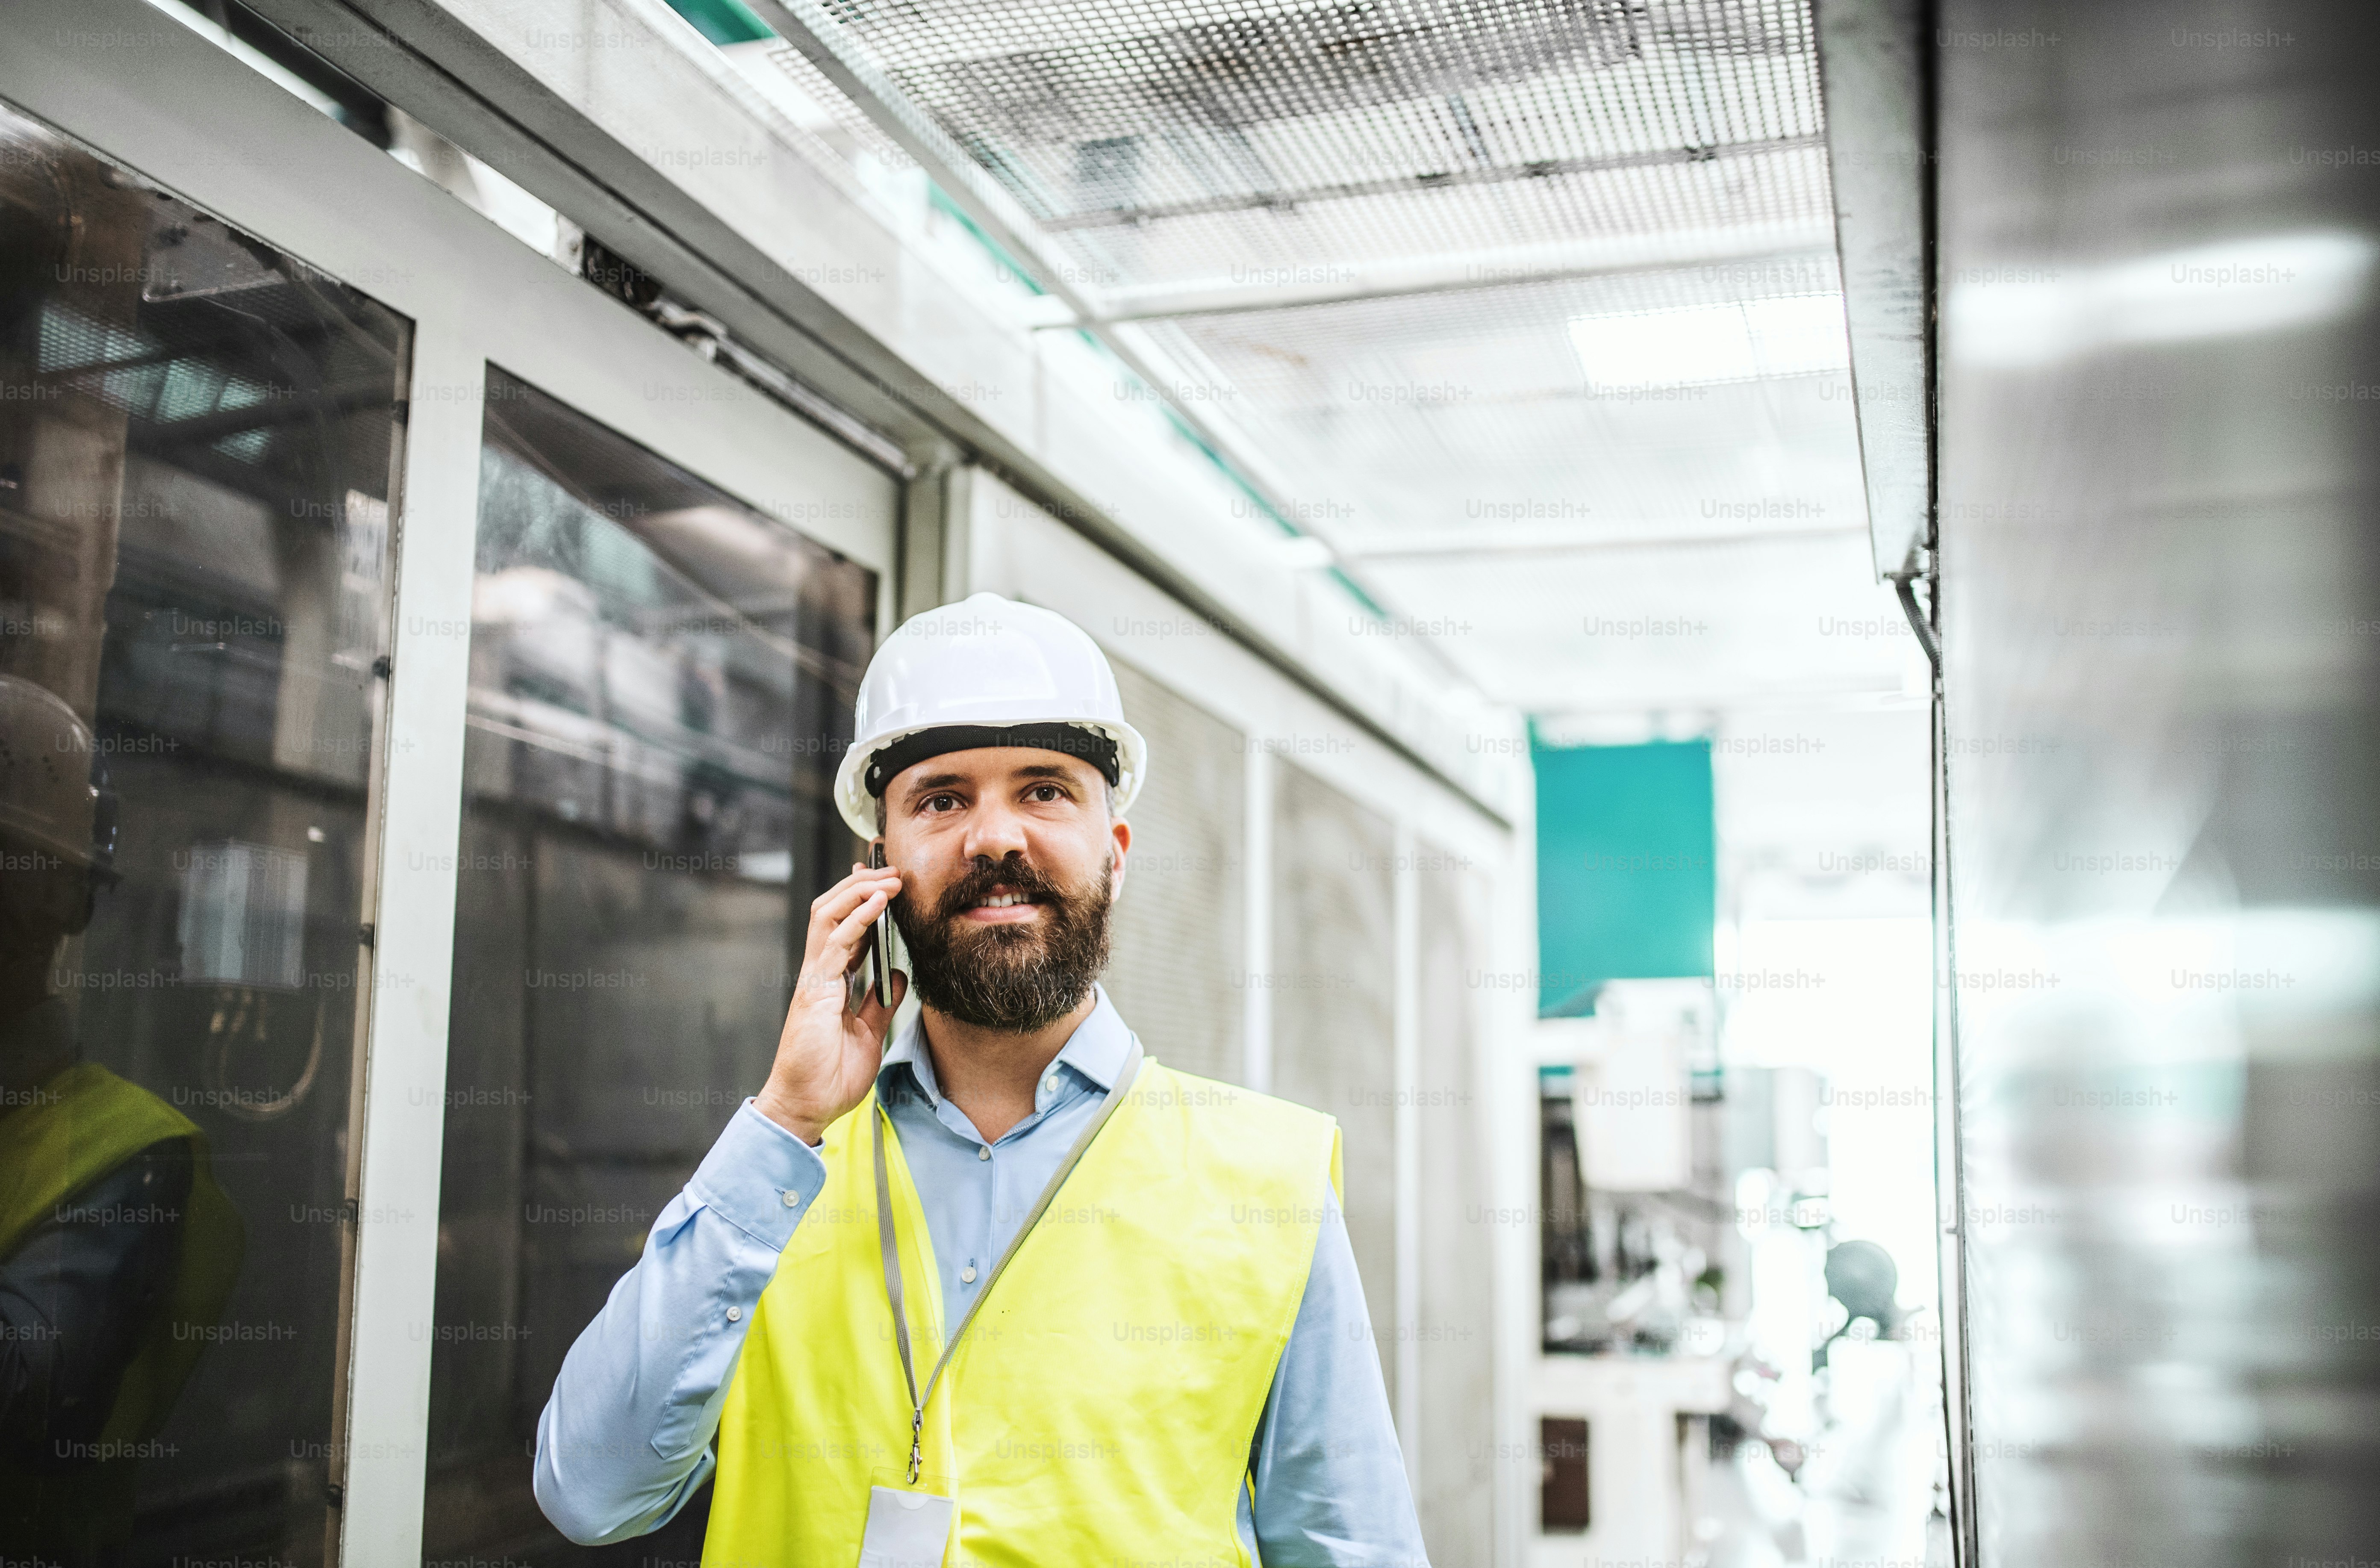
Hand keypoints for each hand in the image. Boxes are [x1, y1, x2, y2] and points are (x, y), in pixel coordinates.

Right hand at [755, 861, 906, 1142]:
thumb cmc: (830, 1074)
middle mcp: (819, 973)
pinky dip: (856, 919)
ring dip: (859, 892)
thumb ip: (880, 1001)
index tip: (886, 881)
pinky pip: (834, 944)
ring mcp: (814, 979)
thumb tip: (897, 974)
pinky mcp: (814, 991)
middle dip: (861, 885)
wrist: (808, 1106)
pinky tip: (877, 904)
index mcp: (831, 981)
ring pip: (828, 916)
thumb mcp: (869, 1032)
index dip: (862, 900)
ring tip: (889, 878)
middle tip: (893, 870)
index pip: (844, 927)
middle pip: (832, 911)